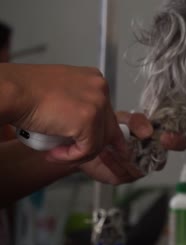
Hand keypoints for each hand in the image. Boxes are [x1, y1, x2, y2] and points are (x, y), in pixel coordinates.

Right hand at [1, 64, 126, 162]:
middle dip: (92, 146)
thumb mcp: (61, 93)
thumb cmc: (25, 91)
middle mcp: (100, 89)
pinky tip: (54, 153)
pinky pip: (88, 150)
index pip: (108, 113)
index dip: (102, 133)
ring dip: (77, 153)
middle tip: (74, 155)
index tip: (103, 147)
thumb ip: (77, 105)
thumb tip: (82, 124)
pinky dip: (71, 156)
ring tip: (56, 152)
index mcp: (94, 80)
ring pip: (99, 142)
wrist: (11, 92)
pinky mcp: (89, 120)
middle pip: (108, 128)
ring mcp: (97, 104)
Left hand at [79, 112, 185, 184]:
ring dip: (127, 157)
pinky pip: (124, 174)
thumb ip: (138, 121)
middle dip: (154, 153)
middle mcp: (149, 155)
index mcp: (156, 138)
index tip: (167, 137)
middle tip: (142, 144)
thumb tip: (148, 131)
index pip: (177, 141)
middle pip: (161, 160)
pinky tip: (106, 154)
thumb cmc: (107, 128)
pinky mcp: (123, 177)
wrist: (84, 141)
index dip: (176, 140)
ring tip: (112, 145)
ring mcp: (138, 168)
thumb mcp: (124, 118)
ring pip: (141, 168)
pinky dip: (113, 163)